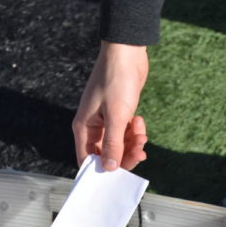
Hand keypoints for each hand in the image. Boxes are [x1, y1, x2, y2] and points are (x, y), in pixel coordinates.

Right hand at [72, 41, 149, 170]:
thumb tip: (110, 169)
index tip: (119, 175)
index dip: (102, 171)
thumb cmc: (116, 79)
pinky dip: (134, 132)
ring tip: (142, 133)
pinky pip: (126, 133)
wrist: (126, 51)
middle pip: (106, 155)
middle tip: (139, 152)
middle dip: (124, 156)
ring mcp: (106, 120)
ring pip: (118, 145)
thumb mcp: (116, 116)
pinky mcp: (118, 114)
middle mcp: (92, 127)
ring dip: (132, 144)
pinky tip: (140, 121)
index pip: (87, 160)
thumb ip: (113, 144)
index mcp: (84, 128)